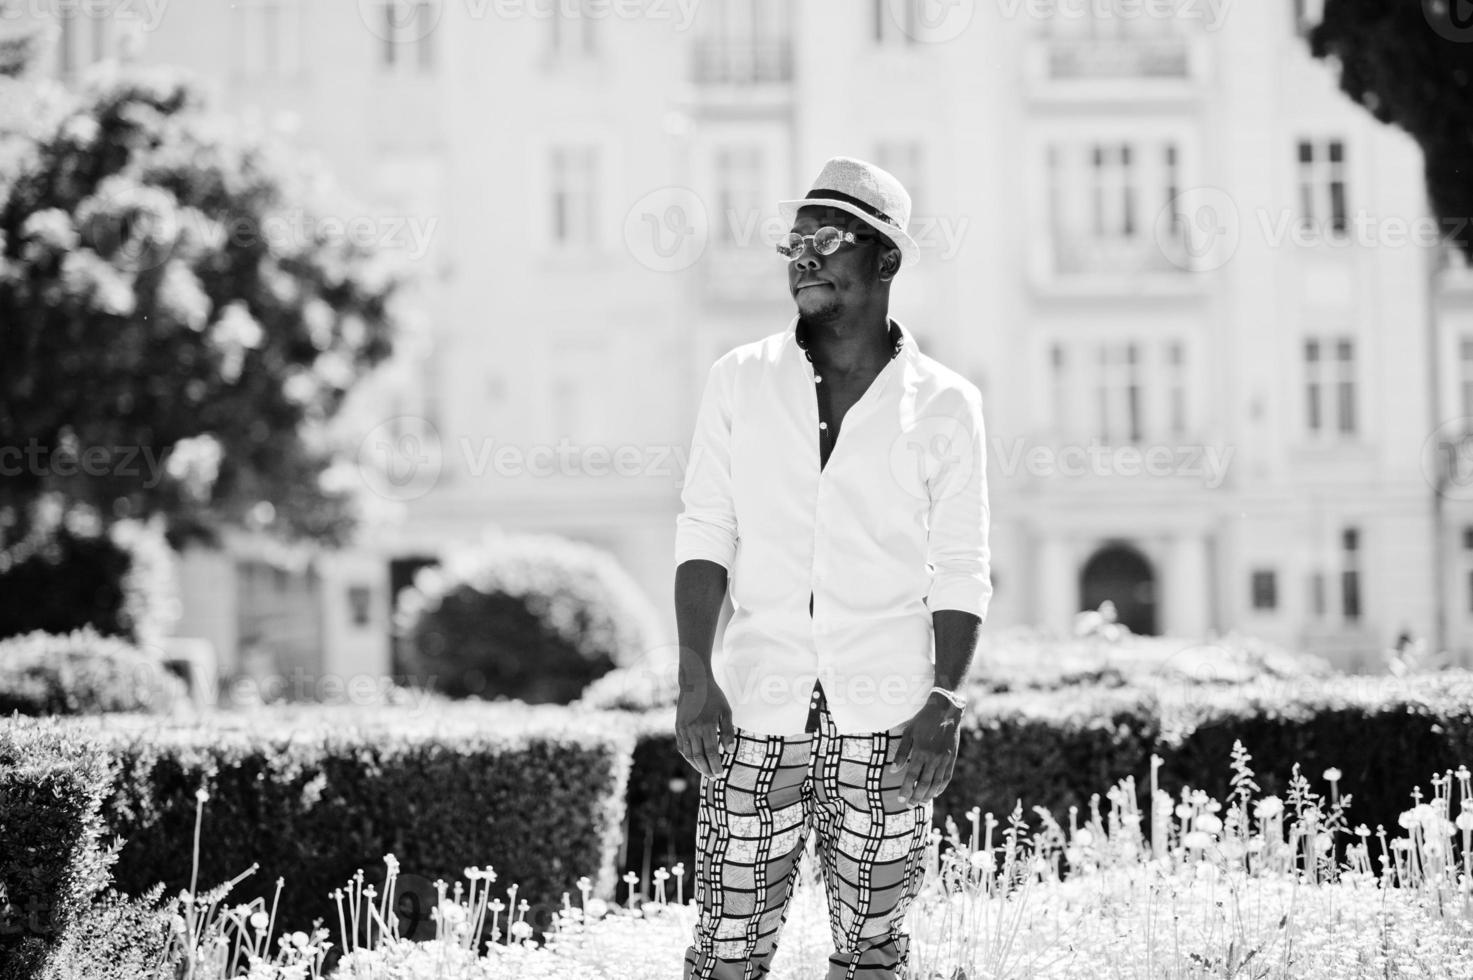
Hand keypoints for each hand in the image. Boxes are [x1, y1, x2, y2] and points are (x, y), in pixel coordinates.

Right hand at [674, 656, 733, 778]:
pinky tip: (694, 761)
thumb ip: (728, 732)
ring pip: (688, 754)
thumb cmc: (713, 696)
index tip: (720, 774)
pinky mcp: (678, 727)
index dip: (715, 766)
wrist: (694, 682)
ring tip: (705, 772)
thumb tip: (729, 751)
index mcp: (706, 726)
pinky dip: (687, 756)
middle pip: (699, 757)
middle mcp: (693, 730)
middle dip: (706, 770)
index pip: (711, 752)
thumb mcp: (725, 711)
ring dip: (697, 766)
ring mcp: (683, 729)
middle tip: (714, 778)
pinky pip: (681, 747)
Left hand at [889, 694, 962, 805]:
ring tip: (921, 803)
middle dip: (916, 797)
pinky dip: (941, 787)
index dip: (906, 789)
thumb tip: (892, 770)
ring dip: (928, 795)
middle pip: (924, 783)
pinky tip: (936, 793)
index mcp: (921, 752)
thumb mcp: (908, 732)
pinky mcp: (951, 758)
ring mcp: (944, 759)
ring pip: (936, 783)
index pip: (911, 776)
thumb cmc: (923, 720)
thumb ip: (901, 752)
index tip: (900, 799)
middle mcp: (933, 758)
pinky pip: (947, 777)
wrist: (946, 710)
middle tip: (909, 805)